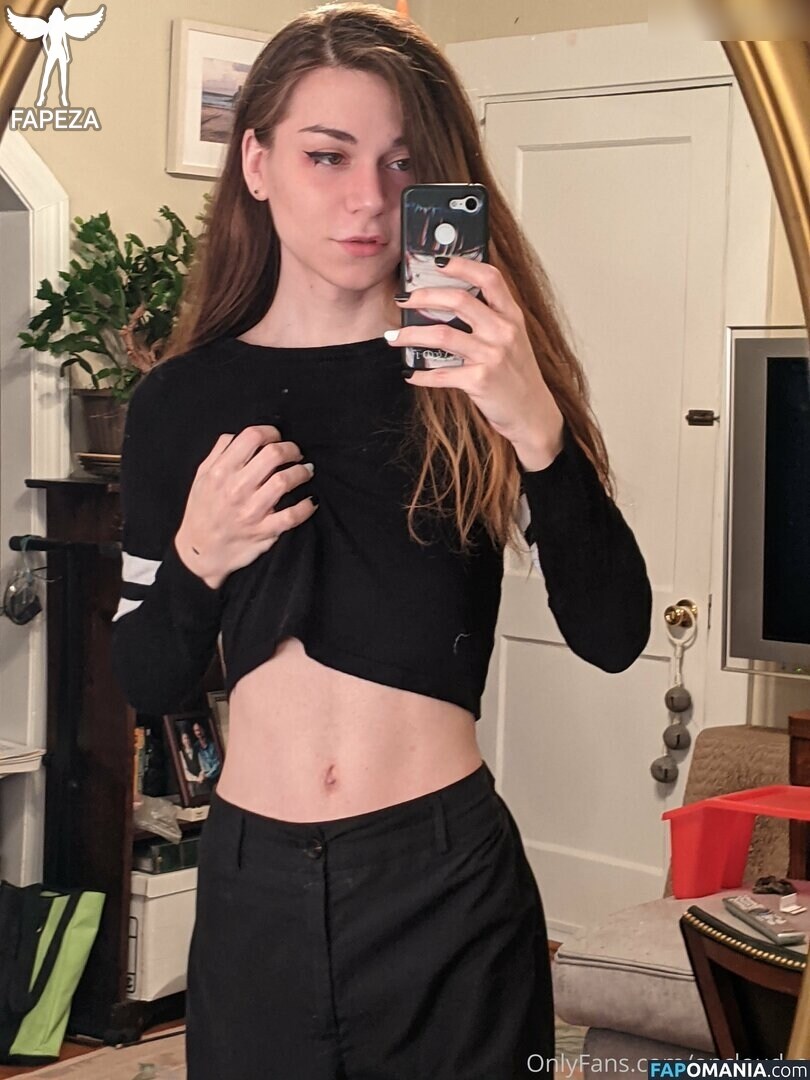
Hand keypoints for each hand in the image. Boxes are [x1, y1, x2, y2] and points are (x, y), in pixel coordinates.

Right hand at [175, 425, 317, 588]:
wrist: (199, 551)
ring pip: (285, 480)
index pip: (252, 437)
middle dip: (292, 449)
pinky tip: (311, 500)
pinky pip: (292, 515)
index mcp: (221, 471)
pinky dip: (307, 506)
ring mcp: (251, 511)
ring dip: (302, 472)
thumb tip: (238, 435)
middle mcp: (236, 489)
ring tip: (306, 471)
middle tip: (296, 453)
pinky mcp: (264, 531)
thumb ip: (219, 452)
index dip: (271, 432)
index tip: (277, 437)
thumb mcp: (202, 476)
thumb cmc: (202, 510)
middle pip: (274, 454)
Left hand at [388, 257, 564, 468]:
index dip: (463, 266)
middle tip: (403, 300)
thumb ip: (491, 318)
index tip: (438, 262)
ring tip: (394, 337)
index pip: (490, 278)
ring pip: (442, 335)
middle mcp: (504, 331)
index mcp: (512, 316)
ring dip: (411, 335)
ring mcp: (492, 356)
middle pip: (459, 300)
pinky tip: (410, 374)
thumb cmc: (517, 375)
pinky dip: (421, 374)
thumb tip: (450, 300)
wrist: (532, 414)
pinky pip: (441, 373)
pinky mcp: (480, 380)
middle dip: (424, 297)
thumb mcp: (512, 339)